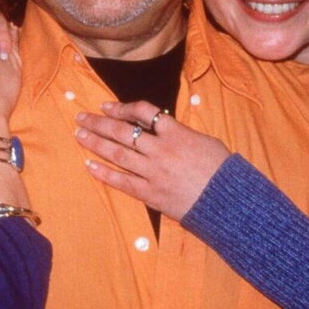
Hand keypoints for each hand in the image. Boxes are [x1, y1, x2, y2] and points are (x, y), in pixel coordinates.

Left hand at [75, 101, 230, 220]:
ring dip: (95, 143)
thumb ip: (179, 132)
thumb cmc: (221, 168)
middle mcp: (160, 150)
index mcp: (176, 132)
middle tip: (81, 117)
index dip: (122, 107)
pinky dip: (104, 173)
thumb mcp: (204, 140)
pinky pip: (122, 181)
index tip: (106, 107)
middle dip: (99, 123)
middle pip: (122, 132)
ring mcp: (153, 173)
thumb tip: (160, 128)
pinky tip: (89, 165)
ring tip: (79, 135)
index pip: (143, 112)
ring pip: (117, 154)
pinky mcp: (151, 194)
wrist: (228, 201)